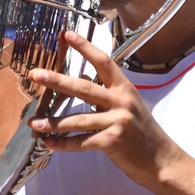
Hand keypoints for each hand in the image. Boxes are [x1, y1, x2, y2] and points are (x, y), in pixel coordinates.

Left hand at [26, 31, 181, 186]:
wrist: (160, 159)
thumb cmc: (141, 131)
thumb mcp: (128, 104)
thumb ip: (105, 92)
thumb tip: (80, 80)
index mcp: (124, 88)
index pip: (103, 62)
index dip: (85, 47)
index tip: (66, 34)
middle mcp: (121, 102)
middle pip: (83, 89)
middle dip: (57, 81)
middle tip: (36, 74)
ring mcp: (117, 122)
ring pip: (78, 120)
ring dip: (53, 122)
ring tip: (34, 122)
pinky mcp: (112, 142)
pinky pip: (82, 142)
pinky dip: (63, 144)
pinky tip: (49, 142)